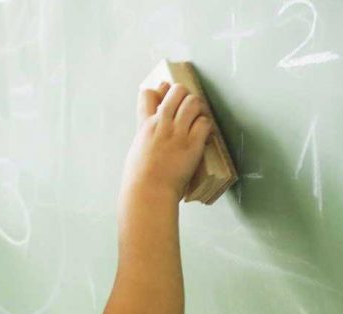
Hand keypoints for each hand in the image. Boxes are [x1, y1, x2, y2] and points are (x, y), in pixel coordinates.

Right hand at [120, 81, 212, 201]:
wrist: (149, 192)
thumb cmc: (140, 178)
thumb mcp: (136, 150)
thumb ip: (145, 136)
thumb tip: (150, 130)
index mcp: (144, 126)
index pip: (148, 95)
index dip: (159, 91)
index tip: (165, 94)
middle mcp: (161, 125)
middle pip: (176, 91)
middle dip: (184, 95)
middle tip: (186, 106)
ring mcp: (177, 134)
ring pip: (193, 102)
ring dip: (197, 108)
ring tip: (197, 118)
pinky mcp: (193, 145)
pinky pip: (205, 123)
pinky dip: (206, 125)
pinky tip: (204, 133)